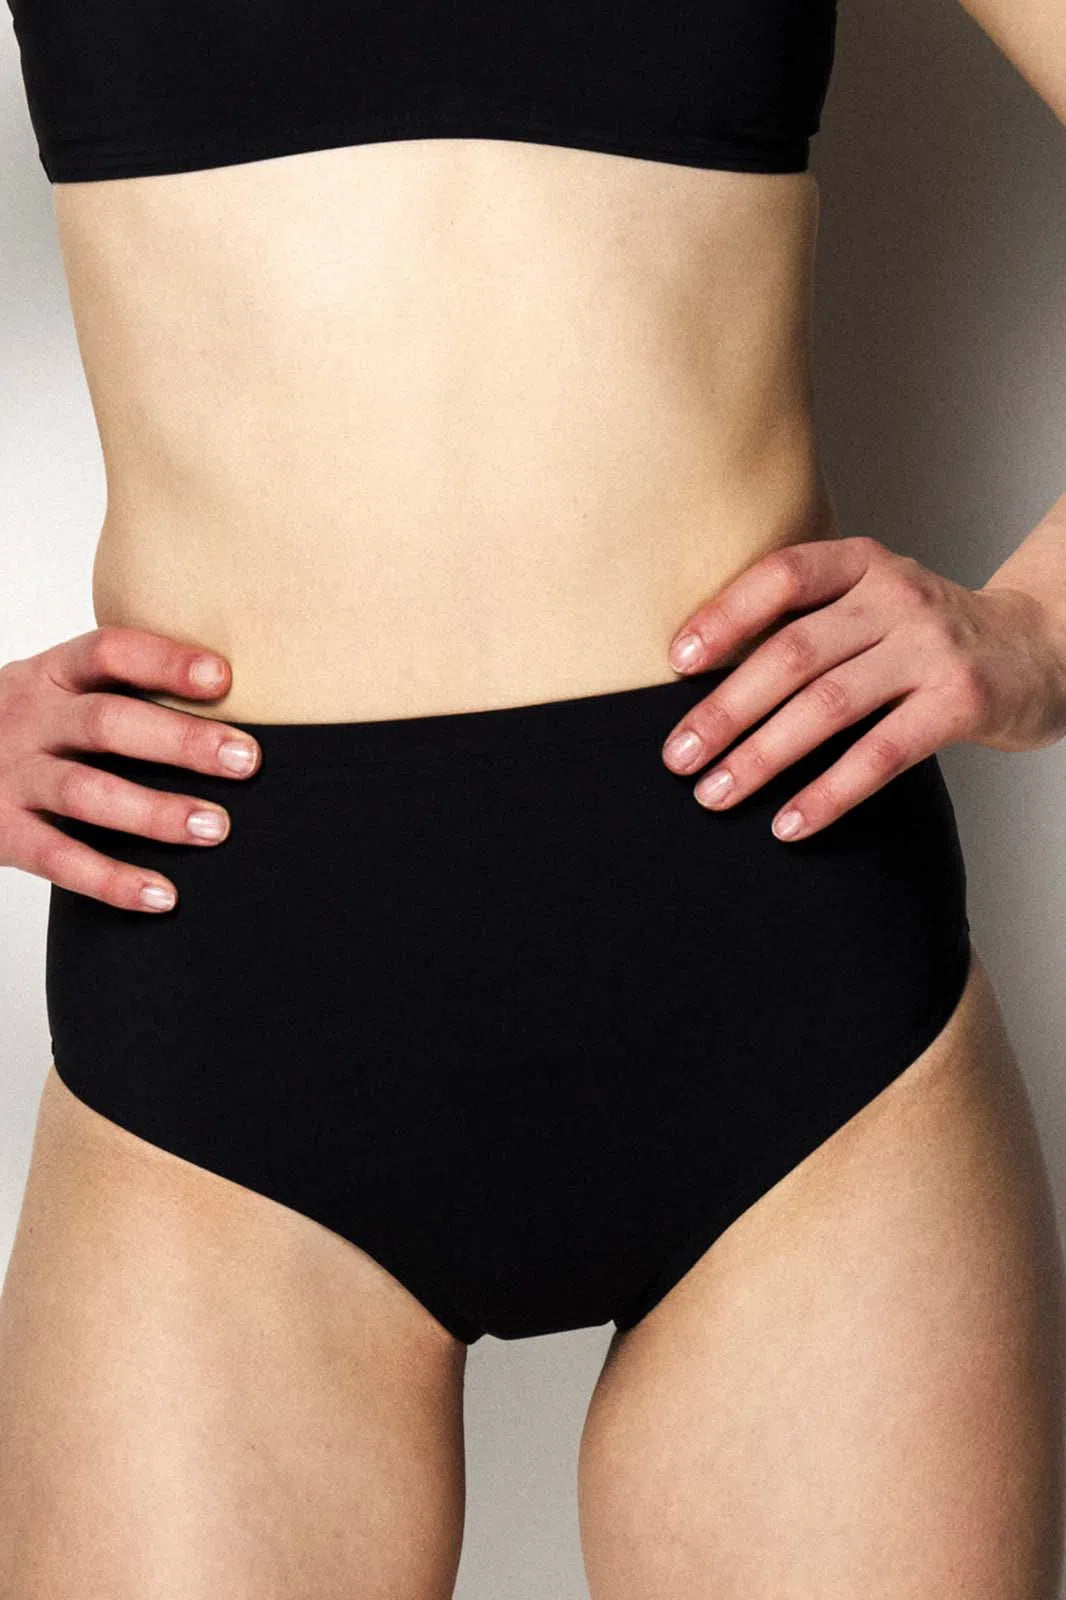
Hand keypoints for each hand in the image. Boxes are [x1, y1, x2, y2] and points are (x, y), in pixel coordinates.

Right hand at [0, 626, 261, 911]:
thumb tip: (234, 712)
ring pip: (86, 792)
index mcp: (52, 675)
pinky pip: (59, 858)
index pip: (108, 653)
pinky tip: (162, 895)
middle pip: (107, 722)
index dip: (164, 662)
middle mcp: (30, 719)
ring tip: (216, 827)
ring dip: (155, 812)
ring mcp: (11, 776)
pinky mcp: (1, 832)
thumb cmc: (31, 731)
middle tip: (246, 760)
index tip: (223, 678)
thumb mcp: (58, 696)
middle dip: (181, 741)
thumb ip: (123, 694)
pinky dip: (112, 879)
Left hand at [660, 535, 1065, 840]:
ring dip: (762, 757)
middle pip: (793, 654)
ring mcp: (932, 649)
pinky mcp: (961, 702)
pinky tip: (789, 824)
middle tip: (678, 757)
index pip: (781, 577)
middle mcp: (897, 596)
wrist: (1041, 649)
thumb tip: (701, 684)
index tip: (675, 664)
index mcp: (863, 565)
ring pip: (828, 706)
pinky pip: (881, 754)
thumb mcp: (871, 604)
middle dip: (725, 710)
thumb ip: (807, 624)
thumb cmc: (926, 637)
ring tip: (714, 795)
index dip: (724, 617)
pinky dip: (828, 793)